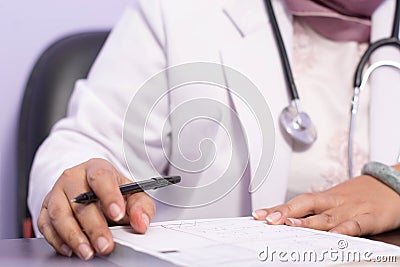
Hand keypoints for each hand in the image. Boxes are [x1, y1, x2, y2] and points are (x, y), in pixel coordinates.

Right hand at [38, 158, 155, 259]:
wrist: (90, 189)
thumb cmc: (112, 191)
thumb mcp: (133, 194)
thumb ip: (141, 207)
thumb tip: (141, 223)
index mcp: (96, 168)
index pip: (101, 177)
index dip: (109, 195)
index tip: (117, 214)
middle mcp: (73, 178)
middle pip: (80, 200)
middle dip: (94, 226)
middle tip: (106, 245)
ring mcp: (57, 192)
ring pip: (60, 214)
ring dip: (74, 236)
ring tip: (88, 252)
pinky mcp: (46, 208)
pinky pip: (46, 225)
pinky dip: (57, 240)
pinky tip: (70, 250)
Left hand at [252, 175, 399, 235]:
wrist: (392, 184)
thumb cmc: (361, 194)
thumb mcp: (336, 201)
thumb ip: (316, 212)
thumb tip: (290, 220)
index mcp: (325, 198)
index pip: (295, 202)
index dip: (276, 208)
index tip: (258, 214)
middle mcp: (334, 202)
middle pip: (305, 204)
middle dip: (285, 212)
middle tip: (267, 219)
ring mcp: (351, 209)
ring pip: (326, 215)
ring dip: (307, 221)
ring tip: (290, 225)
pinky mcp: (370, 217)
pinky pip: (355, 224)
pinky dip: (344, 229)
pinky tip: (334, 233)